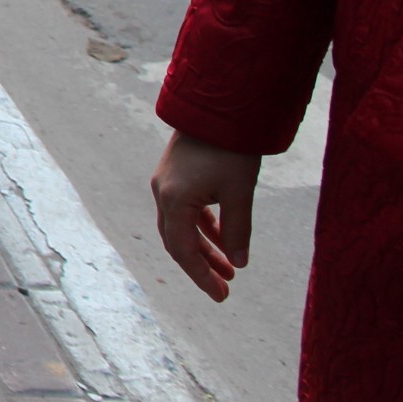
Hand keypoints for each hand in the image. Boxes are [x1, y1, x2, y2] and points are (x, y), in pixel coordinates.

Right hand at [152, 129, 260, 301]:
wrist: (217, 106)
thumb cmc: (230, 149)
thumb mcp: (239, 193)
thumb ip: (238, 230)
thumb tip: (239, 263)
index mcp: (174, 199)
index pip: (183, 250)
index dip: (201, 276)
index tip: (222, 296)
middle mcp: (163, 193)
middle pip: (177, 241)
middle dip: (200, 267)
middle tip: (224, 290)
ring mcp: (166, 184)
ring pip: (180, 227)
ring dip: (203, 249)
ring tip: (229, 270)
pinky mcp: (175, 176)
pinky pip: (185, 211)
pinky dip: (202, 229)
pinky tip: (222, 240)